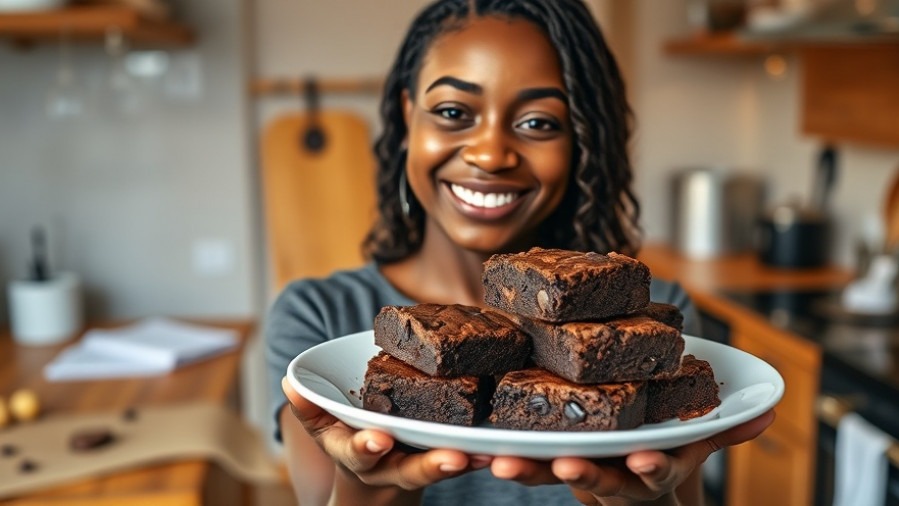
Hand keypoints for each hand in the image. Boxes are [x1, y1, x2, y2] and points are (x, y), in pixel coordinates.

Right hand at [280, 377, 489, 493]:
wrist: (374, 483)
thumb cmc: (353, 441)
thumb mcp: (327, 428)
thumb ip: (311, 406)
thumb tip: (289, 381)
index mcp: (356, 452)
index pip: (358, 451)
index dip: (367, 446)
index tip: (379, 439)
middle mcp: (388, 467)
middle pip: (409, 471)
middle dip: (429, 466)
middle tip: (452, 458)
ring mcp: (417, 469)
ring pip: (441, 471)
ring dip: (463, 463)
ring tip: (484, 454)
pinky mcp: (443, 463)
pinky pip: (462, 462)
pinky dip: (480, 457)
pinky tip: (498, 448)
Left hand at [488, 410, 774, 504]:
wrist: (619, 469)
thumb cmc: (652, 448)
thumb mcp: (686, 443)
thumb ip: (718, 428)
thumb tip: (766, 412)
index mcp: (642, 463)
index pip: (649, 467)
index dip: (649, 464)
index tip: (646, 459)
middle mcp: (606, 467)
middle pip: (592, 473)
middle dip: (578, 473)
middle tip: (563, 465)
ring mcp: (571, 462)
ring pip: (545, 469)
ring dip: (523, 468)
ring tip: (497, 462)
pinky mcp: (540, 453)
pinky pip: (514, 454)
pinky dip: (492, 452)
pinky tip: (465, 448)